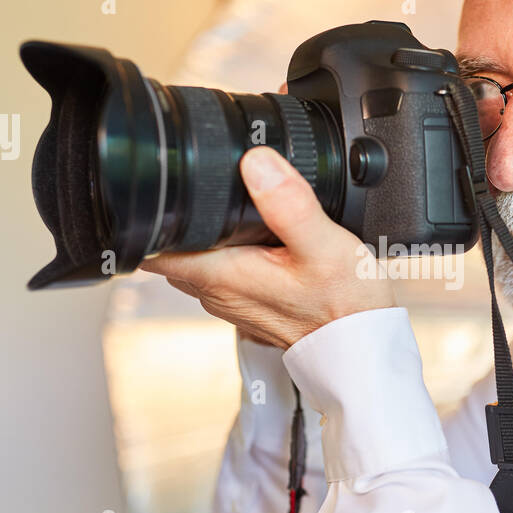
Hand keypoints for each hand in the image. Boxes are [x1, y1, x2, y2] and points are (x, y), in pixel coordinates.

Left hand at [139, 146, 395, 348]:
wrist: (362, 350)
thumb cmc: (344, 308)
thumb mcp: (324, 246)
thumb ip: (289, 204)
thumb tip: (256, 163)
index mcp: (221, 275)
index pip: (152, 248)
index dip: (150, 216)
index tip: (165, 188)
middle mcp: (217, 292)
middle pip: (172, 248)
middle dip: (179, 220)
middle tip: (206, 190)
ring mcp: (232, 301)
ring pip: (197, 259)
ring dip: (204, 236)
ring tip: (234, 211)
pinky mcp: (250, 304)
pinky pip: (222, 272)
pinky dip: (229, 252)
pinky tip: (259, 238)